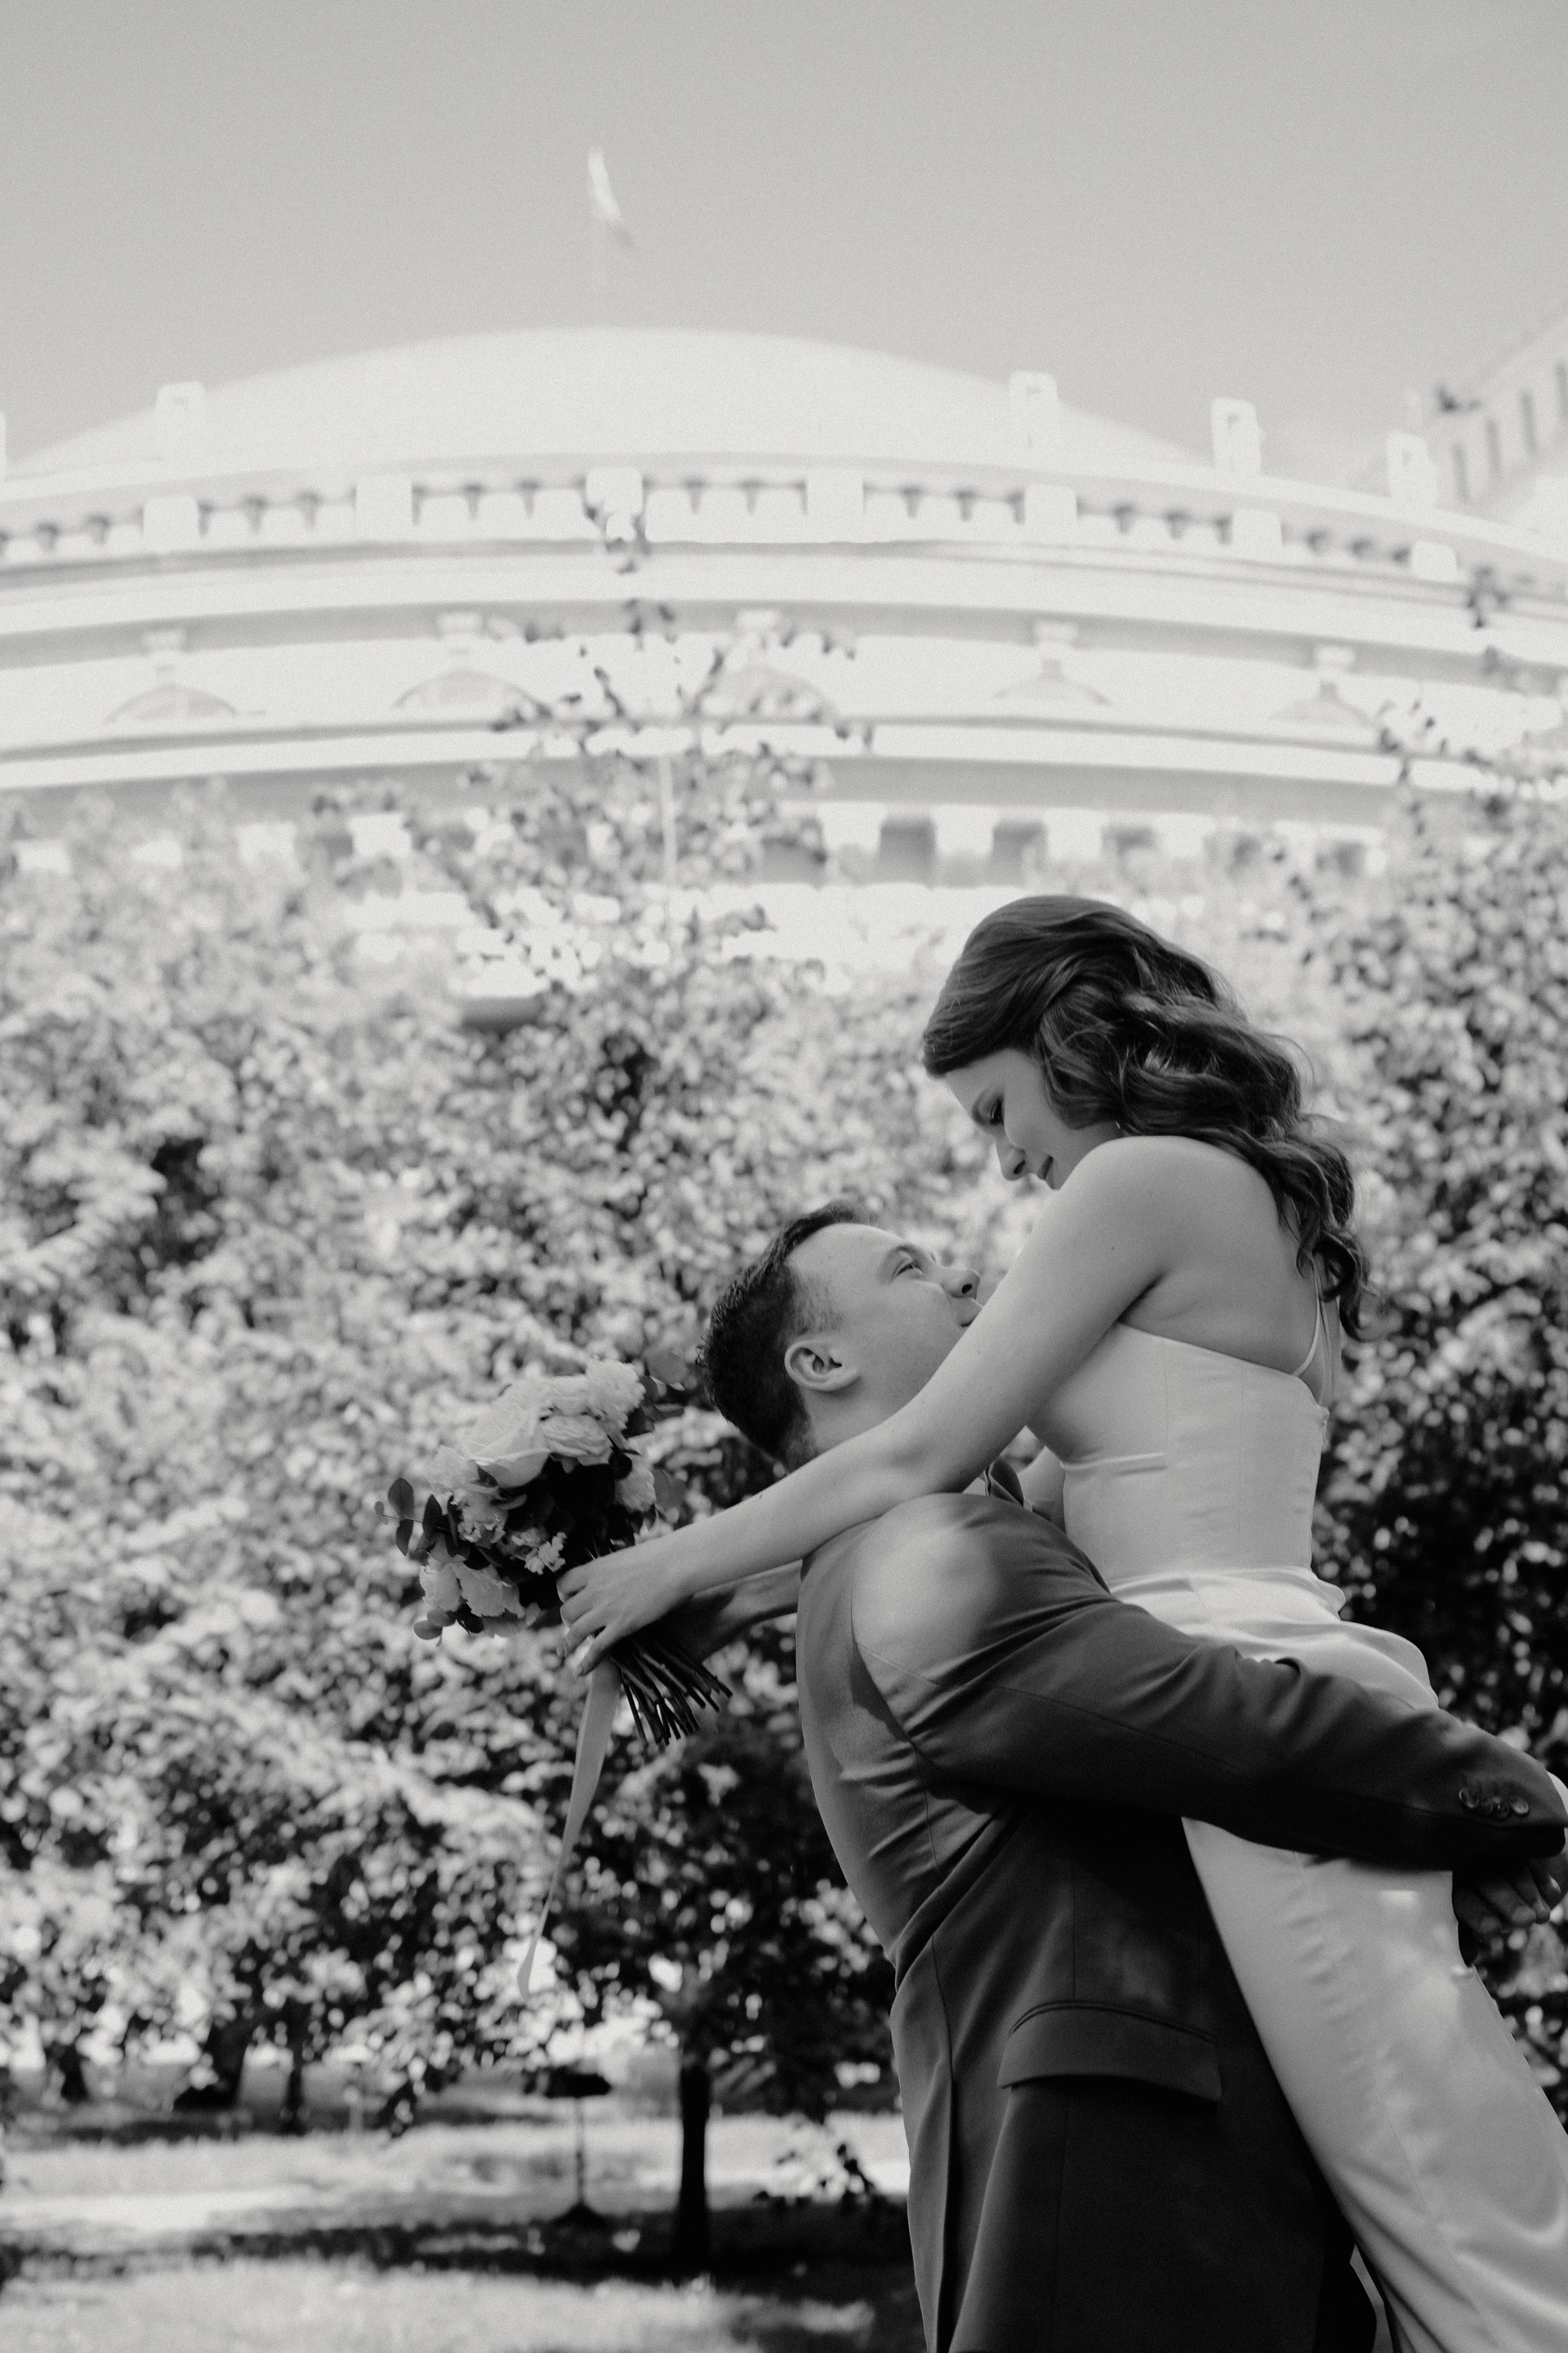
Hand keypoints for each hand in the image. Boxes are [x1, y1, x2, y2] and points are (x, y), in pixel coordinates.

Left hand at [556, 1541, 685, 1676]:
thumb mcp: (624, 1557)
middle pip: (566, 1611)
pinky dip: (586, 1661)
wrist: (675, 1564)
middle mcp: (595, 1589)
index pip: (563, 1585)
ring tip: (564, 1652)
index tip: (572, 1599)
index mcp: (595, 1569)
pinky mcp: (622, 1625)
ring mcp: (607, 1609)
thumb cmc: (658, 1556)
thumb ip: (611, 1570)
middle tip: (577, 1623)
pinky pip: (596, 1648)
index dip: (565, 1595)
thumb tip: (613, 1575)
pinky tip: (580, 1670)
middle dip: (569, 1619)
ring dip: (568, 1643)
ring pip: (575, 1631)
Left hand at [1452, 1852, 1565, 1943]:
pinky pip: (1532, 1858)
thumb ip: (1470, 1938)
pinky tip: (1551, 1895)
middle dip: (1507, 1901)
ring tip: (1541, 1916)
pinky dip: (1542, 1878)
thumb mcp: (1479, 1923)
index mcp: (1459, 1886)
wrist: (1519, 1883)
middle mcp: (1475, 1865)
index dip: (1477, 1914)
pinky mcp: (1521, 1846)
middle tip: (1524, 1920)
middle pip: (1487, 1879)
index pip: (1463, 1898)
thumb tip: (1467, 1954)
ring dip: (1528, 1893)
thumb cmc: (1492, 1911)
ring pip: (1512, 1867)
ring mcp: (1499, 1852)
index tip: (1493, 1929)